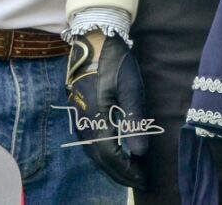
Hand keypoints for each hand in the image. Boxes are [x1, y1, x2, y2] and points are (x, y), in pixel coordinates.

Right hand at [66, 30, 148, 188]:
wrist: (93, 40)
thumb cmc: (115, 62)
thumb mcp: (131, 89)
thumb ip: (134, 121)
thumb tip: (139, 154)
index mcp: (97, 117)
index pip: (110, 155)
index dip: (126, 171)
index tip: (143, 180)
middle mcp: (83, 121)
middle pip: (99, 158)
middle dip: (119, 173)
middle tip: (138, 181)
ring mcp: (78, 116)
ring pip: (91, 151)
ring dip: (109, 165)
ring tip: (127, 171)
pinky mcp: (77, 110)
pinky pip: (88, 141)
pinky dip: (101, 153)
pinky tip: (112, 152)